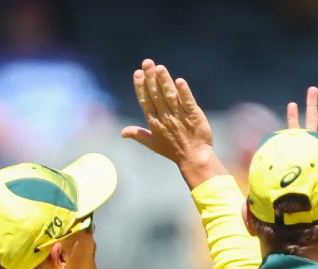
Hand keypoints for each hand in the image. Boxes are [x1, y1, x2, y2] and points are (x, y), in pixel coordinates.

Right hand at [122, 59, 224, 186]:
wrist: (194, 158)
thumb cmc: (173, 151)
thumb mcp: (153, 144)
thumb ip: (138, 134)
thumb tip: (122, 132)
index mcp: (154, 122)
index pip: (146, 100)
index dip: (141, 86)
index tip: (137, 72)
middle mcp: (166, 117)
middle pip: (157, 94)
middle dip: (151, 78)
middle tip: (147, 62)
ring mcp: (180, 116)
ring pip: (171, 96)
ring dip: (165, 81)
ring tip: (160, 68)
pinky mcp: (195, 116)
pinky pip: (188, 102)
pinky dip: (184, 92)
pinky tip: (179, 81)